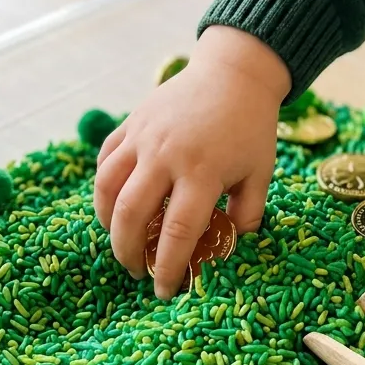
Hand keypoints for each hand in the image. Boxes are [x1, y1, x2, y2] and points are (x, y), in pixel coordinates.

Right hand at [94, 26, 290, 298]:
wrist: (234, 74)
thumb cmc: (251, 128)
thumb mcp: (260, 174)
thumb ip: (246, 215)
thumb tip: (225, 249)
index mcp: (203, 171)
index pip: (177, 232)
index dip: (167, 267)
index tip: (165, 290)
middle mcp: (166, 155)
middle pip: (132, 215)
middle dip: (129, 253)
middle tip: (137, 271)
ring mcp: (143, 137)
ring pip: (107, 189)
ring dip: (108, 224)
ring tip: (120, 244)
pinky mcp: (131, 124)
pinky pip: (105, 162)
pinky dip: (104, 189)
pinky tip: (114, 207)